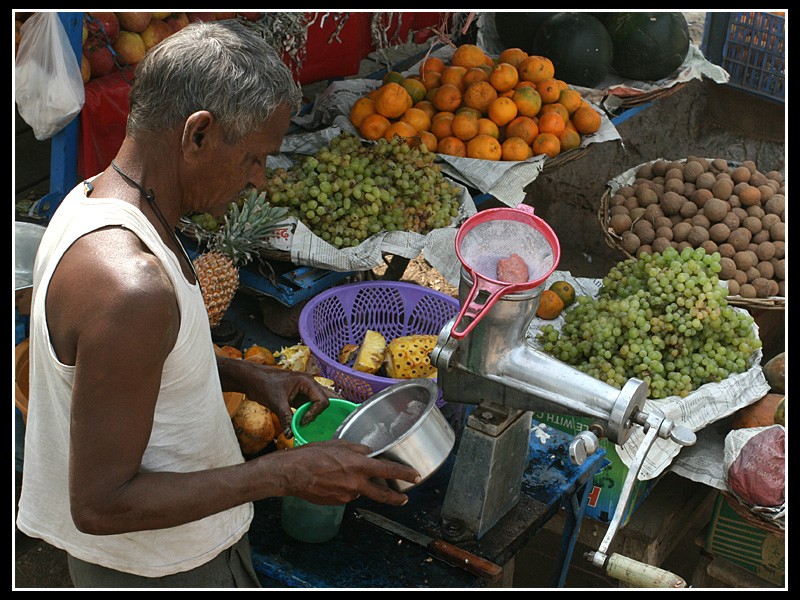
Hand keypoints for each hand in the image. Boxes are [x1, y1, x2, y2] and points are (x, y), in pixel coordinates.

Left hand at [244, 365, 331, 436]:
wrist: (252, 379)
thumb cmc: (264, 384)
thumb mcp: (276, 403)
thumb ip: (286, 418)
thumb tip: (290, 434)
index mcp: (307, 382)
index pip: (322, 400)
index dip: (314, 414)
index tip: (301, 422)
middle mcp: (309, 384)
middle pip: (325, 399)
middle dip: (320, 413)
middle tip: (309, 422)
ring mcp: (304, 389)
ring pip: (318, 403)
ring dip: (313, 414)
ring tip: (303, 423)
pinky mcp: (298, 395)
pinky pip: (309, 405)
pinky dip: (307, 413)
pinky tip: (301, 422)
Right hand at [278, 439, 420, 505]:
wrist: (293, 473)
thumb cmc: (312, 455)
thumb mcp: (338, 444)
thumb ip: (356, 449)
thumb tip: (367, 452)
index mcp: (359, 465)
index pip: (389, 470)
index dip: (405, 474)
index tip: (416, 476)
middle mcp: (356, 483)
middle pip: (383, 494)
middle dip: (396, 497)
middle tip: (404, 498)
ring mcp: (347, 495)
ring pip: (361, 492)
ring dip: (361, 486)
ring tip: (346, 476)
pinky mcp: (337, 502)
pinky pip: (347, 495)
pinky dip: (346, 489)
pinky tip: (334, 481)